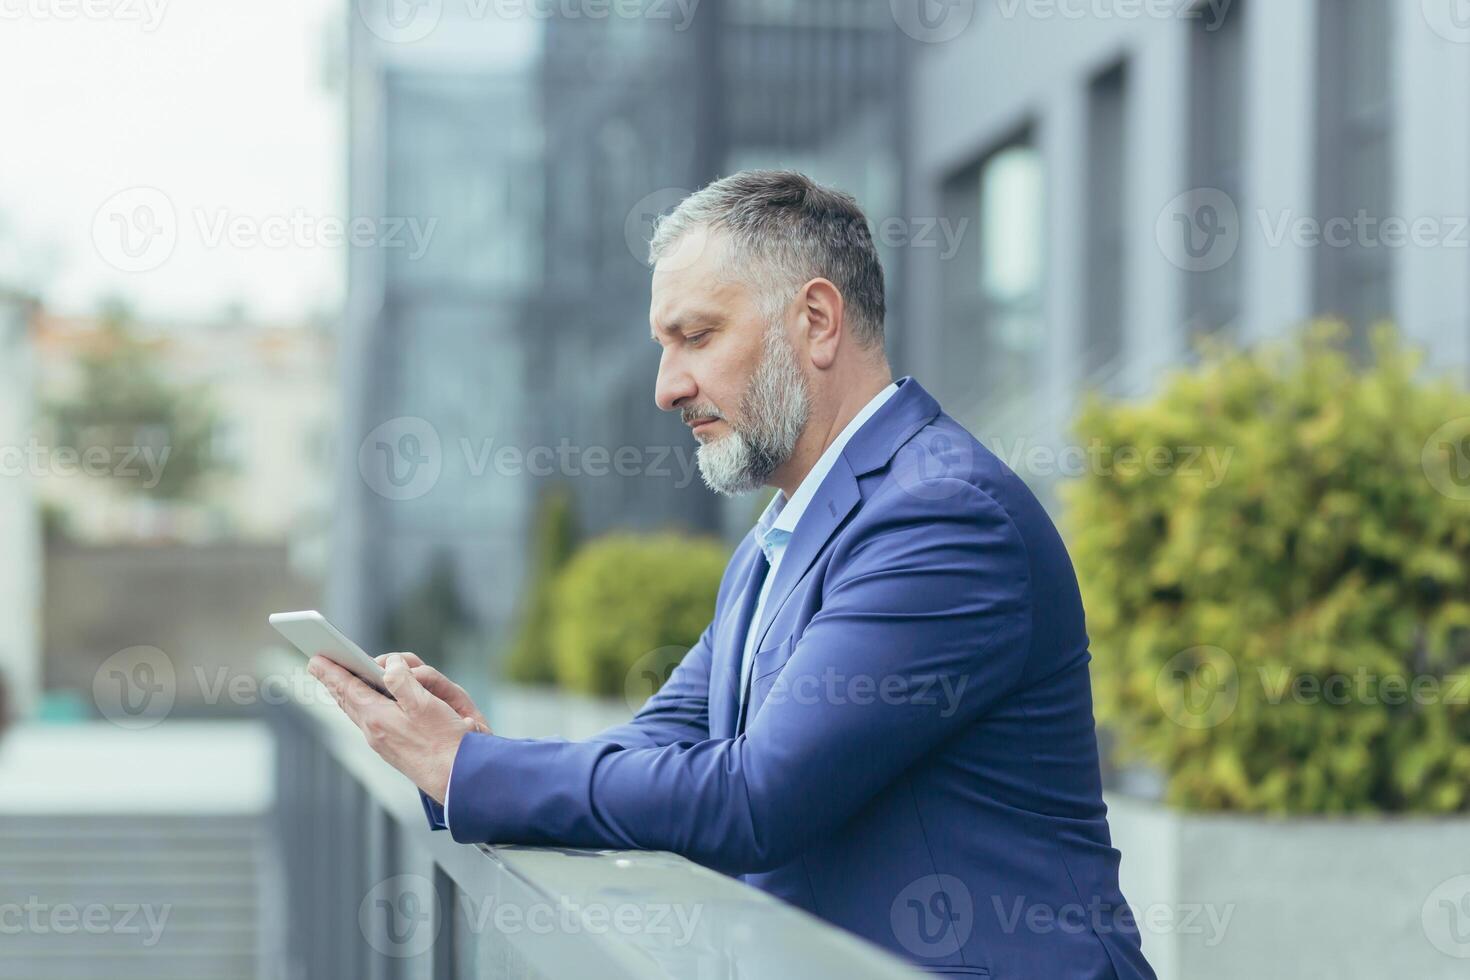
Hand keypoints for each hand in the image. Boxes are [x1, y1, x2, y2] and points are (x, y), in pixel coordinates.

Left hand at [307, 653, 478, 803]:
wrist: (457, 778)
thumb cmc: (445, 742)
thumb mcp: (425, 704)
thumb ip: (403, 680)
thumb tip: (389, 664)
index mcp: (378, 717)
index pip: (347, 688)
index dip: (331, 672)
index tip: (314, 659)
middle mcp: (374, 731)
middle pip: (347, 700)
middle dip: (335, 682)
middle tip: (320, 667)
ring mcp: (381, 742)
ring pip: (358, 711)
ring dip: (350, 693)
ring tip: (345, 680)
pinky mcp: (392, 749)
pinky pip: (370, 720)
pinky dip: (364, 706)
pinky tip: (367, 703)